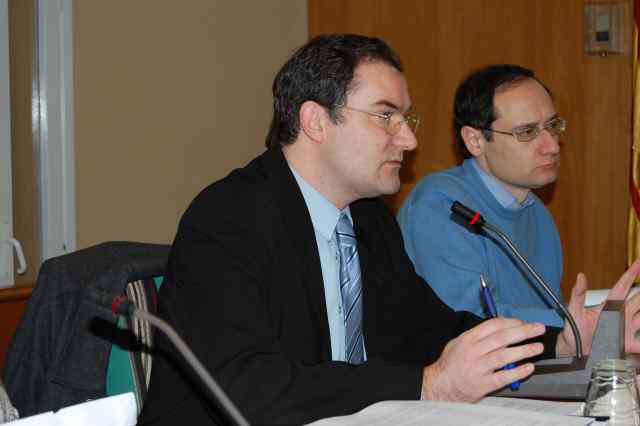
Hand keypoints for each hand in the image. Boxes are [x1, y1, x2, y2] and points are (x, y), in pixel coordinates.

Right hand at [422, 318, 544, 401]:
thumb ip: (477, 336)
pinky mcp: (483, 384)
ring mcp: (478, 368)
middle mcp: (473, 351)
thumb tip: (500, 328)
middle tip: (538, 329)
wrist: (440, 385)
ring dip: (524, 350)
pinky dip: (518, 372)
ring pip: (505, 356)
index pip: (493, 325)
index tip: (523, 323)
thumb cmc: (450, 364)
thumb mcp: (458, 342)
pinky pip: (504, 377)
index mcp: (468, 338)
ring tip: (538, 347)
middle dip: (523, 332)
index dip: (511, 322)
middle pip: (502, 338)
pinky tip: (529, 367)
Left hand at [556, 257, 639, 356]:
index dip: (631, 274)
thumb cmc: (573, 330)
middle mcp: (620, 316)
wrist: (573, 351)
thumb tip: (580, 276)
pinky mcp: (626, 344)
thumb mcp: (574, 310)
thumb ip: (578, 293)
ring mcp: (625, 329)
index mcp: (608, 306)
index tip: (639, 262)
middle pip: (638, 301)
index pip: (623, 287)